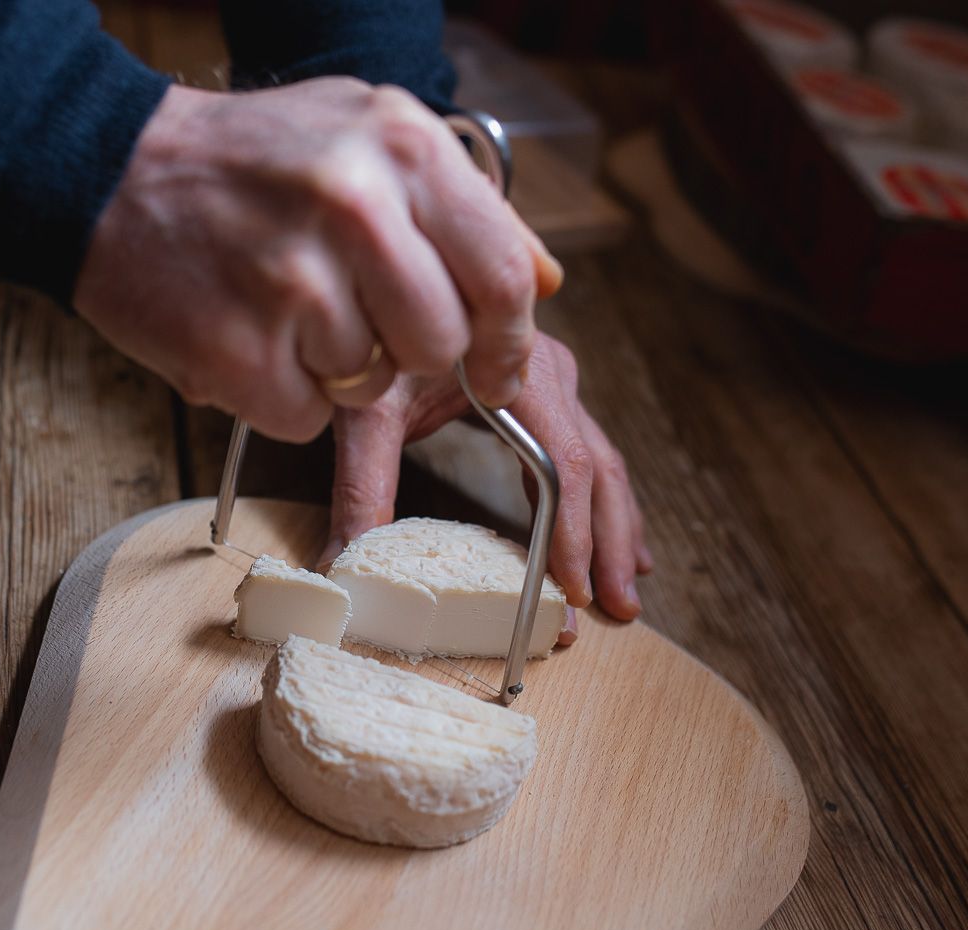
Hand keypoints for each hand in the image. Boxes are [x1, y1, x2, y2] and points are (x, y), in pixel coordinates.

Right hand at [73, 78, 561, 443]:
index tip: (496, 369)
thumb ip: (463, 207)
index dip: (507, 337)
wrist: (107, 170)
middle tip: (357, 322)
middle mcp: (354, 205)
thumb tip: (546, 280)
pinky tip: (248, 336)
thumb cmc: (249, 160)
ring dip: (336, 369)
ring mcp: (293, 281)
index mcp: (401, 147)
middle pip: (442, 344)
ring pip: (372, 386)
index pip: (503, 272)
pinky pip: (304, 416)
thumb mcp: (368, 135)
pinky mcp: (238, 351)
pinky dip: (280, 394)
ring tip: (285, 310)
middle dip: (409, 353)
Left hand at [323, 334, 652, 633]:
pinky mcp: (545, 394)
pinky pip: (585, 456)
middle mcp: (549, 371)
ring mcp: (554, 381)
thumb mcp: (365, 413)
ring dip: (615, 531)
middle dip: (607, 546)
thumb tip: (342, 567)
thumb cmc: (377, 336)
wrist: (387, 280)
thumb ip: (359, 489)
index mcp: (518, 370)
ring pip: (602, 465)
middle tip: (615, 610)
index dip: (571, 534)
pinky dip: (600, 505)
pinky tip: (618, 545)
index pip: (561, 466)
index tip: (572, 591)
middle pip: (596, 469)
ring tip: (625, 591)